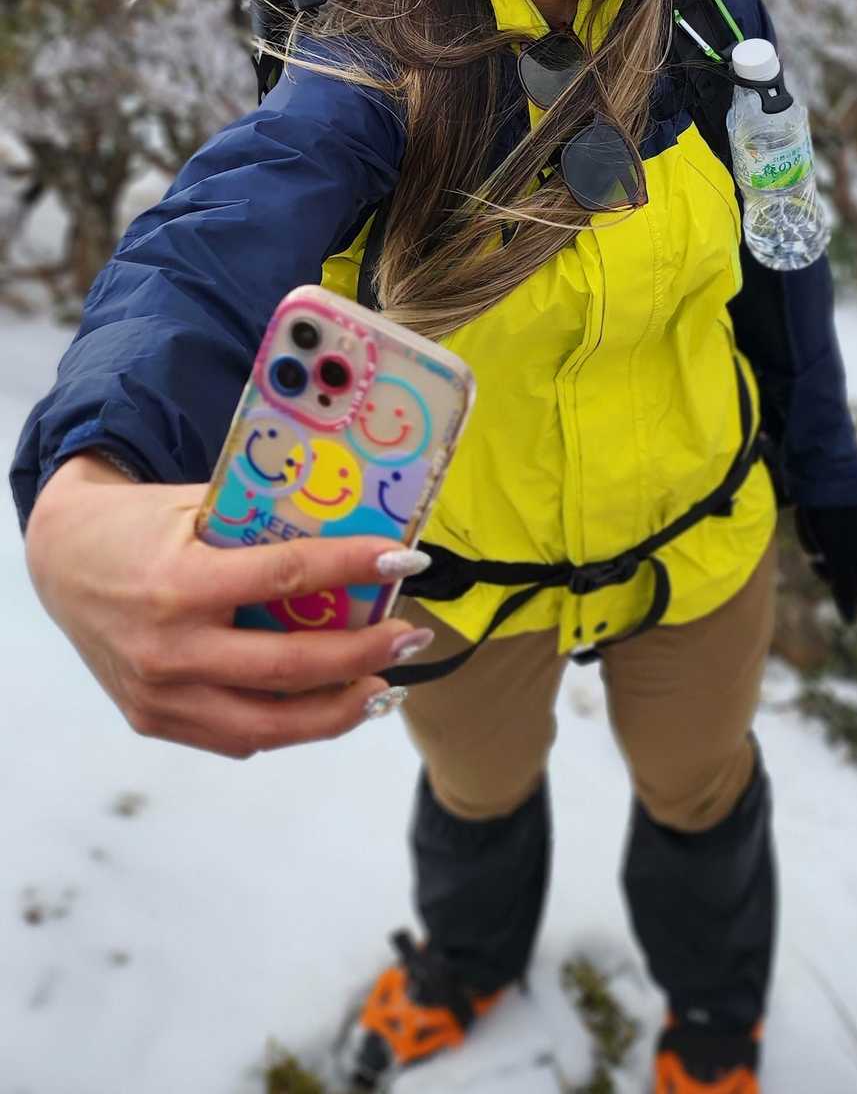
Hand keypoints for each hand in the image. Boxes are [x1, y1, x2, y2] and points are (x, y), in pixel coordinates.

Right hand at [25, 454, 425, 757]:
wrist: (61, 561)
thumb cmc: (139, 524)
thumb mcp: (196, 506)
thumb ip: (262, 523)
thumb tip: (350, 526)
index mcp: (181, 584)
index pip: (288, 576)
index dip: (354, 568)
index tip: (406, 561)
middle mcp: (170, 649)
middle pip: (289, 667)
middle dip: (363, 656)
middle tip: (411, 637)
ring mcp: (160, 695)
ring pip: (270, 723)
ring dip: (339, 709)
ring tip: (384, 687)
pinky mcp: (154, 720)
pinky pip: (237, 735)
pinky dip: (289, 722)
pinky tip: (327, 703)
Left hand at [794, 494, 856, 624]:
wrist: (824, 470)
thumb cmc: (832, 519)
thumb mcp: (837, 559)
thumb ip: (845, 590)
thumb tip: (851, 622)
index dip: (838, 583)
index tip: (819, 563)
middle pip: (849, 567)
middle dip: (827, 559)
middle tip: (813, 542)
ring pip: (838, 547)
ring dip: (819, 540)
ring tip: (810, 520)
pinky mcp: (853, 506)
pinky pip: (835, 528)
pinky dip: (820, 525)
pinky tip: (810, 511)